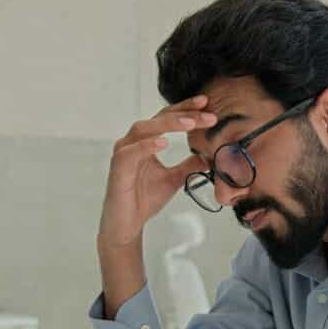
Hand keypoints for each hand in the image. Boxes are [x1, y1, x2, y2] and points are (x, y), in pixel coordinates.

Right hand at [98, 95, 216, 249]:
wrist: (128, 224)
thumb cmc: (144, 200)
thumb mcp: (174, 179)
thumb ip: (189, 165)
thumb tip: (209, 155)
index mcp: (146, 141)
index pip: (167, 118)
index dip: (186, 109)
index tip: (207, 104)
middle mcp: (133, 142)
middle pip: (158, 118)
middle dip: (183, 113)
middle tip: (206, 111)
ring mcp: (123, 153)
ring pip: (144, 129)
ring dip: (167, 124)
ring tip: (190, 123)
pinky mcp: (118, 168)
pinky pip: (130, 152)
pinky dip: (146, 146)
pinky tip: (163, 143)